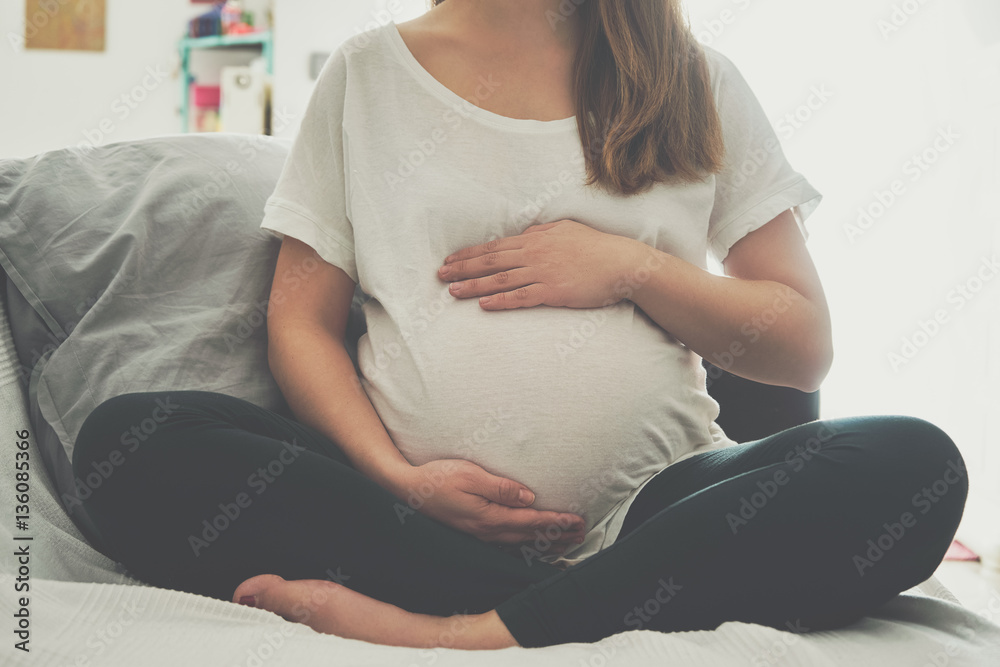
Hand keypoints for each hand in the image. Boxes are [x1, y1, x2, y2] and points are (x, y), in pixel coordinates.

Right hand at [392, 459, 586, 553]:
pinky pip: (506, 545)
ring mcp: (479, 535)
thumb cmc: (437, 478)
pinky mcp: (472, 534)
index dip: (556, 522)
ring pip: (520, 544)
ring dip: (546, 543)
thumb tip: (528, 498)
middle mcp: (486, 531)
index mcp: (489, 517)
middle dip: (558, 535)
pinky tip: (532, 547)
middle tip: (582, 533)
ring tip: (567, 542)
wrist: (406, 491)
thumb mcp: (470, 475)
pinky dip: (526, 547)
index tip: (577, 521)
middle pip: (530, 536)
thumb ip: (500, 487)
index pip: (531, 522)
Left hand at [437, 219, 643, 309]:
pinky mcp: (553, 292)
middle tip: (440, 276)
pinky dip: (501, 300)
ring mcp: (543, 273)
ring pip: (500, 280)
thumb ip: (541, 232)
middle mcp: (534, 254)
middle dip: (462, 269)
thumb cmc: (595, 246)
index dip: (469, 254)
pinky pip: (521, 297)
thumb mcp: (565, 230)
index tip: (450, 260)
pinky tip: (483, 305)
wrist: (622, 263)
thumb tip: (524, 234)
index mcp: (535, 239)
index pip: (494, 247)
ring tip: (453, 292)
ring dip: (474, 286)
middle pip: (490, 262)